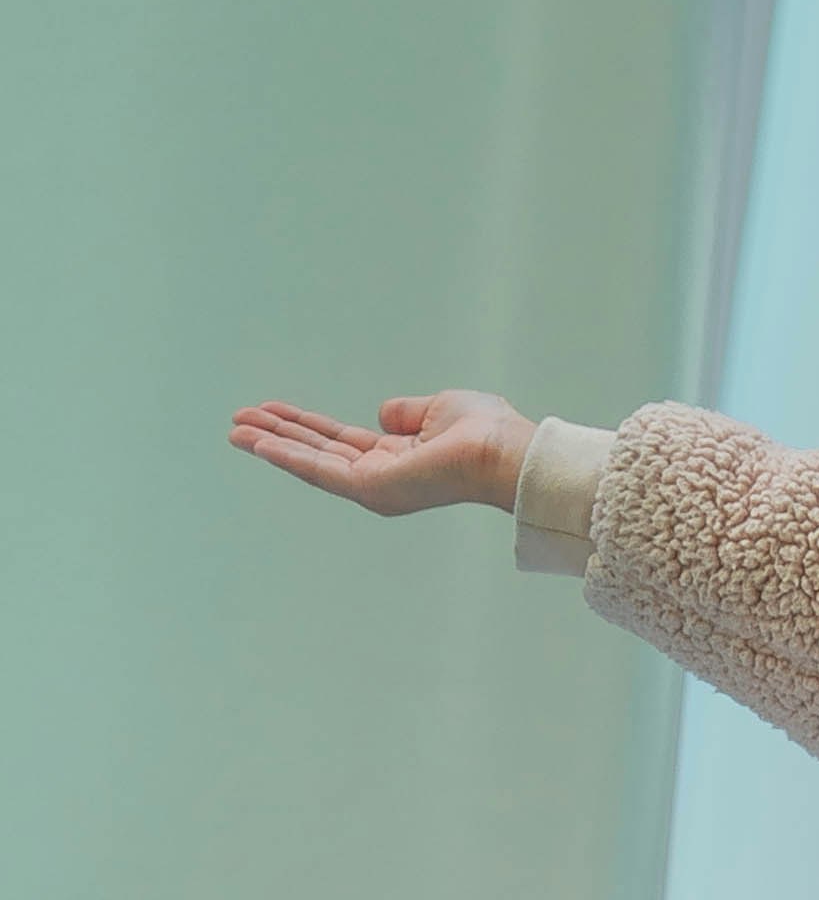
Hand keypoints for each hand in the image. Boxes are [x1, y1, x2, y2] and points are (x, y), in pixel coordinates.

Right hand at [228, 387, 532, 519]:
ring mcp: (374, 487)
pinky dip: (287, 456)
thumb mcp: (439, 409)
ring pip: (311, 463)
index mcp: (396, 457)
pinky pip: (319, 471)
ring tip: (235, 430)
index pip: (338, 441)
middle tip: (237, 421)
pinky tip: (259, 444)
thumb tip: (383, 414)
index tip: (270, 411)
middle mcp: (381, 476)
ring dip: (272, 445)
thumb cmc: (485, 432)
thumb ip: (407, 413)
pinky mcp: (370, 490)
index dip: (303, 424)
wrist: (503, 451)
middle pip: (317, 452)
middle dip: (276, 435)